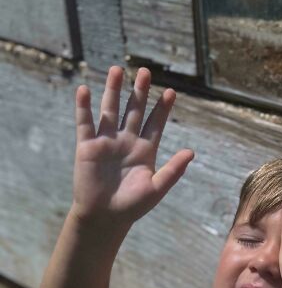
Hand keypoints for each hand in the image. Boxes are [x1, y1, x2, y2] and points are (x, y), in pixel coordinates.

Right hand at [72, 65, 193, 226]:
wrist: (105, 218)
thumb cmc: (132, 207)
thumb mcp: (156, 188)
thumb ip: (173, 170)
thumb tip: (191, 152)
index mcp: (145, 151)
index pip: (155, 123)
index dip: (162, 108)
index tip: (171, 92)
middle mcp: (126, 142)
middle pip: (134, 110)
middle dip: (139, 92)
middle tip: (145, 72)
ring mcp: (107, 142)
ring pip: (110, 110)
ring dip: (113, 90)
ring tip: (117, 70)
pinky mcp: (87, 147)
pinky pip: (85, 123)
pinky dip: (84, 107)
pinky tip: (85, 90)